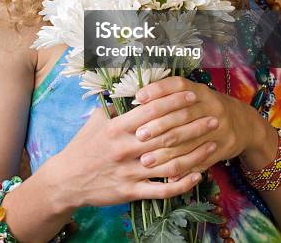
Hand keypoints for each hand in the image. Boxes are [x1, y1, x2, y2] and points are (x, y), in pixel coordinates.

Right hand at [47, 95, 206, 211]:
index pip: (152, 110)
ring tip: (212, 143)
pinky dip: (182, 183)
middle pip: (166, 135)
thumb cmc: (83, 145)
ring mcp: (129, 171)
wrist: (66, 180)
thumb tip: (137, 88)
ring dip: (194, 153)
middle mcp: (125, 148)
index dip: (174, 101)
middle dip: (193, 124)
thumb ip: (117, 105)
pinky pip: (161, 189)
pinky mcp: (131, 192)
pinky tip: (198, 174)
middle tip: (213, 117)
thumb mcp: (97, 119)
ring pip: (169, 163)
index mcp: (117, 127)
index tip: (192, 95)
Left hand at [131, 76, 275, 179]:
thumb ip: (170, 97)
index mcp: (201, 90)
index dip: (158, 90)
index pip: (178, 85)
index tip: (138, 98)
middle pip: (182, 114)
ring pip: (189, 141)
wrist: (244, 123)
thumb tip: (138, 100)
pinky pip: (201, 160)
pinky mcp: (224, 147)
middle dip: (158, 126)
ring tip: (146, 160)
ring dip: (166, 152)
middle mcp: (212, 105)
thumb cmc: (207, 108)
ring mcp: (220, 127)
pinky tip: (167, 174)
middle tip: (139, 135)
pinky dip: (183, 168)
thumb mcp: (194, 96)